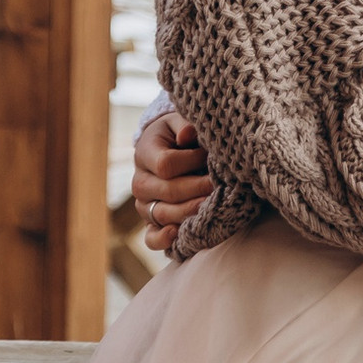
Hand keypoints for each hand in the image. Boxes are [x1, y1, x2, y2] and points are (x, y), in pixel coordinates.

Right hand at [132, 111, 214, 253]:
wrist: (168, 148)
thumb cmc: (180, 134)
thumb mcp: (180, 122)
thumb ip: (186, 126)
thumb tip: (187, 135)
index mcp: (145, 154)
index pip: (166, 165)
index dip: (192, 162)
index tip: (211, 157)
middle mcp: (140, 183)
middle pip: (168, 192)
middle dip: (198, 189)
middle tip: (221, 186)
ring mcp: (144, 205)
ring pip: (163, 215)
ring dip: (191, 212)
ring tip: (213, 205)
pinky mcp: (151, 222)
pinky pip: (152, 238)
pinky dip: (164, 240)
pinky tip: (180, 234)